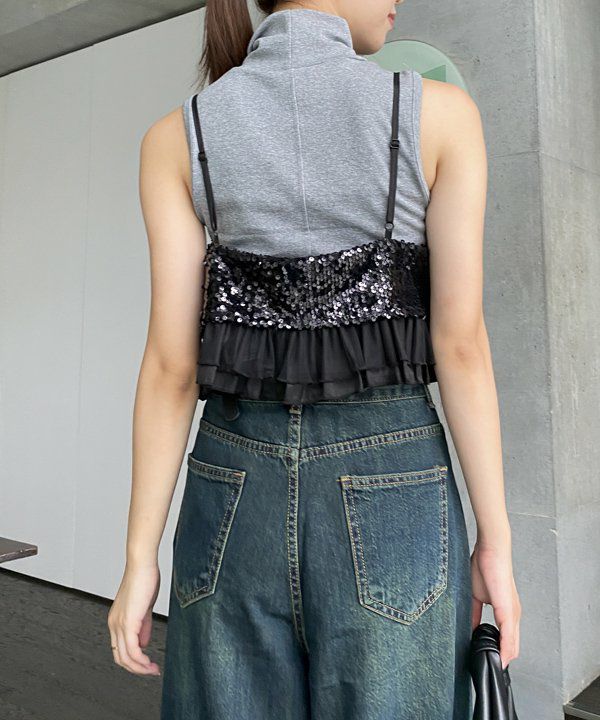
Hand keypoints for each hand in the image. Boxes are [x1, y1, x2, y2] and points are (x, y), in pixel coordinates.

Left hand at [107, 563, 160, 675]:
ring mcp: (119, 624)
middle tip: (152, 671)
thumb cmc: (144, 579)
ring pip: (125, 657)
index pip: (120, 649)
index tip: (148, 664)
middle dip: (137, 668)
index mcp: (116, 620)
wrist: (142, 565)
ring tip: (153, 669)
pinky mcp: (128, 623)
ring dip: (140, 668)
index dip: (133, 660)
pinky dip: (141, 660)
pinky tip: (149, 662)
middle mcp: (114, 624)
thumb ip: (143, 626)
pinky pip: (132, 650)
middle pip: (120, 658)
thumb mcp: (144, 607)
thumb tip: (143, 643)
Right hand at [470, 539, 520, 669]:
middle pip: (511, 645)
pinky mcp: (508, 610)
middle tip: (490, 669)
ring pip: (512, 644)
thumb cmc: (484, 567)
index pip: (504, 637)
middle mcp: (513, 614)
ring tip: (493, 668)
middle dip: (502, 658)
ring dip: (504, 657)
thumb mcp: (475, 594)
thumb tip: (469, 626)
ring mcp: (512, 613)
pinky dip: (505, 649)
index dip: (497, 650)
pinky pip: (509, 635)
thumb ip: (474, 612)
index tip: (487, 660)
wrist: (491, 550)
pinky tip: (501, 658)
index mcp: (505, 610)